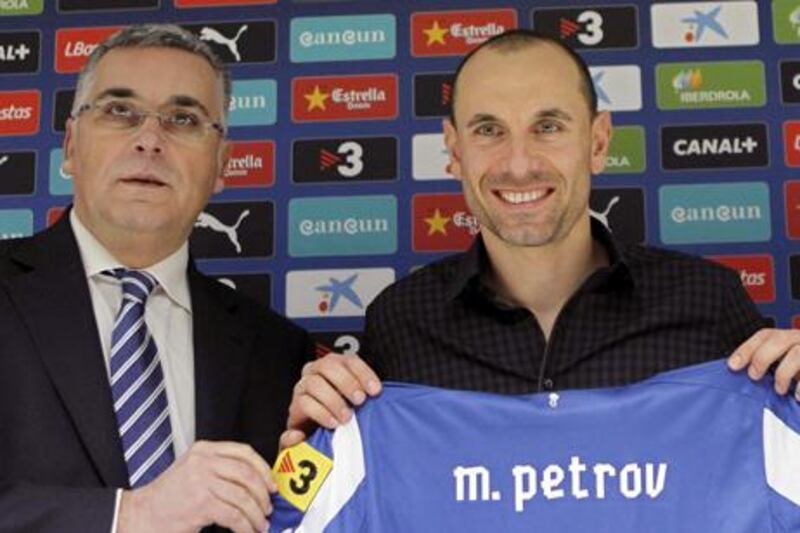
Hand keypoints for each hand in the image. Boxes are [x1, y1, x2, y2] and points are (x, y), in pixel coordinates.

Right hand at [117, 440, 276, 532]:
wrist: (141, 515)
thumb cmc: (168, 498)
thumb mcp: (194, 472)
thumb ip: (220, 470)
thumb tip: (255, 483)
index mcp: (204, 449)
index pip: (244, 452)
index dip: (263, 469)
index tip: (271, 484)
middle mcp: (203, 461)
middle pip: (247, 473)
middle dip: (262, 494)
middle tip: (268, 508)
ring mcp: (201, 480)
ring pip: (243, 496)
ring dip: (256, 514)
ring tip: (260, 524)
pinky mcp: (201, 502)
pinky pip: (234, 514)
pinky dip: (245, 526)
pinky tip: (247, 531)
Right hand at [281, 353, 380, 448]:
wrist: (314, 432)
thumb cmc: (339, 411)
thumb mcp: (354, 401)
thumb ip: (364, 392)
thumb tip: (377, 390)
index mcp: (334, 365)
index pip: (349, 360)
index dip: (363, 372)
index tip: (375, 390)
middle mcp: (316, 371)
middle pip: (328, 366)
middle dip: (346, 382)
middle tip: (359, 400)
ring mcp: (303, 387)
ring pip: (315, 384)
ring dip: (333, 400)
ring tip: (346, 417)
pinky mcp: (295, 406)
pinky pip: (305, 404)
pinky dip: (320, 413)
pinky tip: (332, 423)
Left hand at [728, 328, 799, 399]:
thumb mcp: (781, 364)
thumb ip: (766, 364)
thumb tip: (739, 372)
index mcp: (786, 337)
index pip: (764, 336)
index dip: (746, 349)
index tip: (732, 365)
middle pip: (779, 340)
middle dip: (762, 358)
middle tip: (754, 376)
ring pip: (796, 354)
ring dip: (783, 373)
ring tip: (778, 389)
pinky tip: (797, 396)